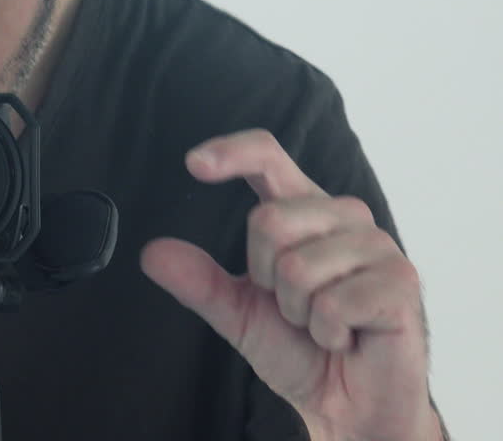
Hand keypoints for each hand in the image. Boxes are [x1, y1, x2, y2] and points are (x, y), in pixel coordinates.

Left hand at [140, 129, 439, 439]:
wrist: (347, 402)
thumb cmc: (302, 349)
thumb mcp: (238, 312)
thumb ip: (199, 281)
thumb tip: (153, 253)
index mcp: (303, 212)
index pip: (268, 158)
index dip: (232, 152)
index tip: (194, 163)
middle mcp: (342, 217)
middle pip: (268, 220)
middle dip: (264, 279)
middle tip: (292, 306)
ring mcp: (376, 246)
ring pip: (298, 268)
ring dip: (297, 313)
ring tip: (322, 324)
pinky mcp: (400, 282)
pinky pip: (332, 304)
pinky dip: (327, 333)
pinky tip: (346, 337)